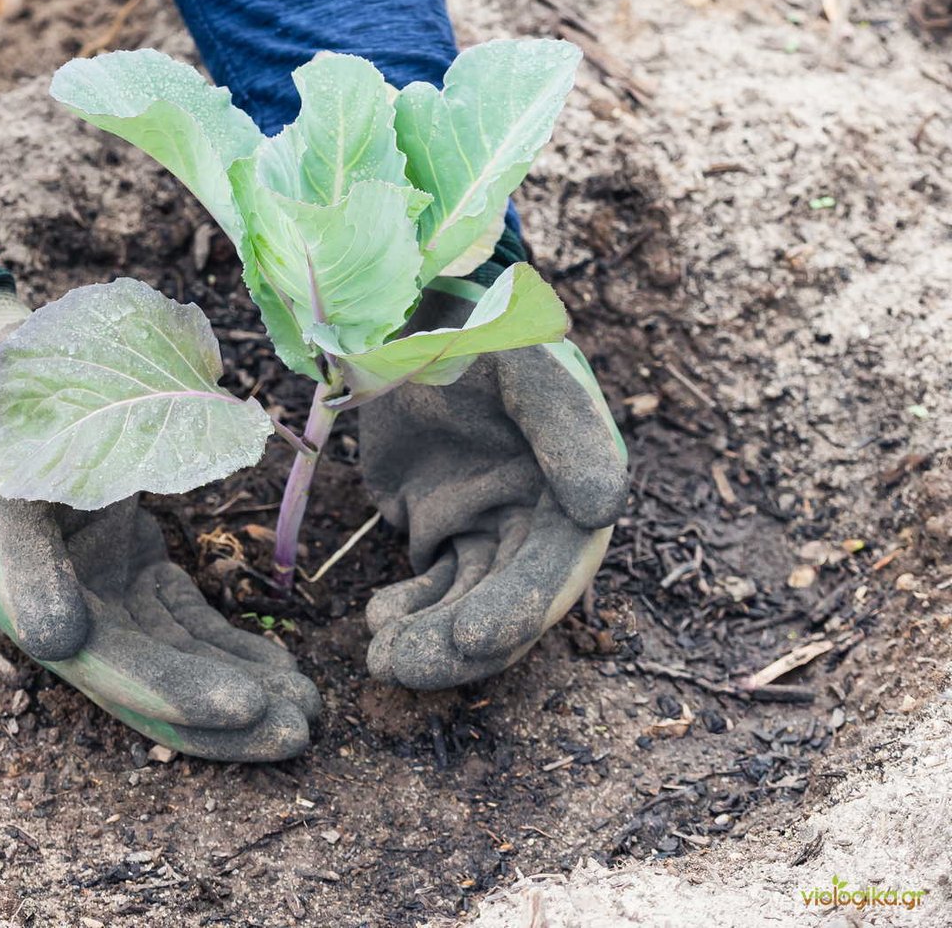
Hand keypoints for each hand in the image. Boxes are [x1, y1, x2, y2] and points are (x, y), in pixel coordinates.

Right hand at [0, 293, 319, 760]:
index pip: (91, 655)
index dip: (166, 690)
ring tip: (307, 710)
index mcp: (5, 569)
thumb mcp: (7, 438)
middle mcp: (39, 595)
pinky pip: (176, 620)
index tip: (241, 704)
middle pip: (133, 676)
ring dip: (233, 686)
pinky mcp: (119, 564)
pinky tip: (280, 667)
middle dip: (217, 710)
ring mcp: (84, 581)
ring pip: (162, 656)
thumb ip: (31, 525)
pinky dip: (226, 646)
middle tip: (298, 732)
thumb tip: (62, 640)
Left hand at [358, 279, 628, 688]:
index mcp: (574, 484)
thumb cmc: (478, 332)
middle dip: (461, 642)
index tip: (473, 638)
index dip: (519, 607)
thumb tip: (600, 509)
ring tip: (383, 659)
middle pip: (508, 601)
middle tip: (405, 666)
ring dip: (430, 640)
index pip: (555, 565)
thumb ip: (563, 427)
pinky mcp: (441, 526)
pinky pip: (432, 588)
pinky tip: (379, 619)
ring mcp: (487, 525)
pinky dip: (409, 613)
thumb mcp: (523, 365)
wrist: (411, 314)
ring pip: (469, 605)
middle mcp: (538, 517)